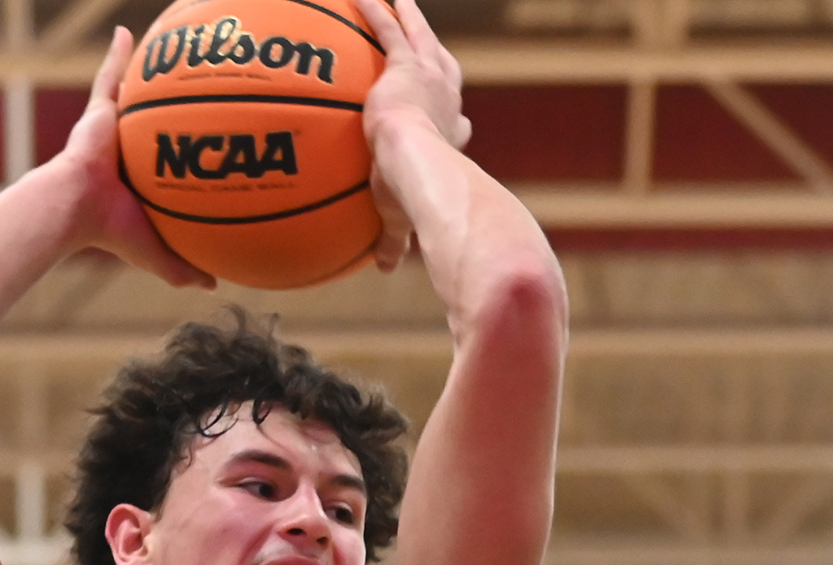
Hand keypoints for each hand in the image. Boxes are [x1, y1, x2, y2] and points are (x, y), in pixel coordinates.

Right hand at [51, 29, 216, 289]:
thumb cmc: (111, 230)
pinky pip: (110, 75)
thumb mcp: (155, 252)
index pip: (168, 160)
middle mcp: (128, 149)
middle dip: (170, 107)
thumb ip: (184, 267)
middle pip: (155, 121)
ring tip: (170, 50)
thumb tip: (215, 285)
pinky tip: (127, 30)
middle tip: (195, 91)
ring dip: (147, 73)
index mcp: (142, 177)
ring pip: (136, 94)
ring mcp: (112, 128)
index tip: (206, 142)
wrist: (75, 207)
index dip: (183, 150)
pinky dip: (117, 53)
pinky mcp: (99, 112)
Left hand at [359, 0, 466, 271]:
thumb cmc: (414, 200)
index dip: (455, 122)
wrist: (418, 169)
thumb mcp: (399, 218)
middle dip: (437, 53)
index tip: (458, 123)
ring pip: (419, 37)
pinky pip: (386, 29)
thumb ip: (392, 242)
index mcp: (450, 136)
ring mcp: (428, 78)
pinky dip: (375, 10)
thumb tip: (384, 270)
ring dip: (409, 15)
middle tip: (433, 45)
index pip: (456, 125)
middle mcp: (447, 101)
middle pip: (444, 68)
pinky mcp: (405, 65)